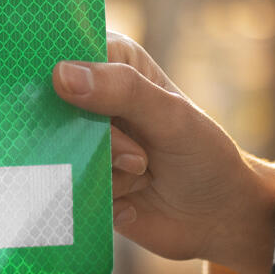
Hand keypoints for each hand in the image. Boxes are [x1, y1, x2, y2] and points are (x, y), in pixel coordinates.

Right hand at [52, 33, 274, 273]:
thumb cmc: (203, 154)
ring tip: (143, 175)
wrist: (217, 218)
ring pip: (62, 153)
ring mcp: (83, 143)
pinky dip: (103, 199)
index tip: (83, 108)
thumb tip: (60, 74)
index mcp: (113, 65)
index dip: (63, 79)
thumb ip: (122, 91)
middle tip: (138, 158)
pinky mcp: (79, 182)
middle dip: (99, 141)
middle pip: (57, 110)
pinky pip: (67, 189)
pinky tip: (131, 203)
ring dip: (106, 174)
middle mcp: (91, 101)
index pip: (67, 56)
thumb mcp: (171, 117)